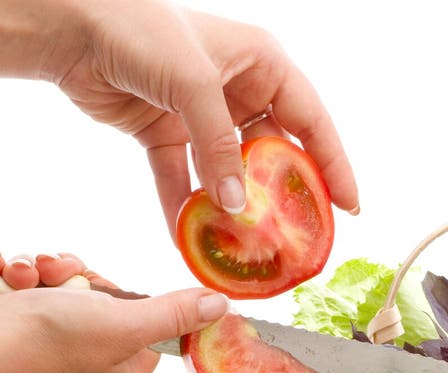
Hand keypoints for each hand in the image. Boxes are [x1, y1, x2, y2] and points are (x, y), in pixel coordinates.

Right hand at [0, 253, 227, 372]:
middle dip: (82, 283)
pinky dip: (26, 285)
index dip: (125, 299)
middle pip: (106, 313)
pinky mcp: (22, 349)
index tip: (103, 288)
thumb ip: (171, 315)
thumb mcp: (121, 322)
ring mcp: (52, 369)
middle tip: (63, 277)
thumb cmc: (44, 343)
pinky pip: (36, 306)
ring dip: (51, 278)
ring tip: (31, 277)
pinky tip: (14, 279)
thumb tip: (219, 308)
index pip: (145, 332)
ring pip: (68, 303)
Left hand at [7, 0, 358, 237]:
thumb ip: (221, 148)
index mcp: (261, 64)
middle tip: (297, 235)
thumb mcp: (196, 84)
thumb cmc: (142, 29)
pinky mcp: (164, 132)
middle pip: (271, 152)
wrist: (72, 25)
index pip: (311, 120)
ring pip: (226, 171)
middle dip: (281, 195)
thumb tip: (238, 207)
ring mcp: (200, 114)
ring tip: (246, 247)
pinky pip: (182, 178)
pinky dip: (184, 206)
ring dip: (231, 208)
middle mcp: (236, 89)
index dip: (333, 164)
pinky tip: (190, 239)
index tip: (349, 207)